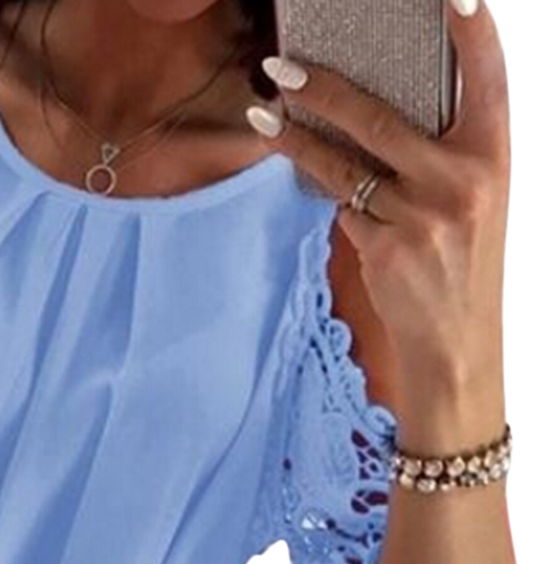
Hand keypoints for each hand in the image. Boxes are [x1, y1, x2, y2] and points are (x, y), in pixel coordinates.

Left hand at [247, 0, 509, 389]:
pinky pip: (342, 206)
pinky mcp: (386, 247)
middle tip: (282, 66)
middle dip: (323, 89)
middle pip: (379, 118)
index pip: (487, 77)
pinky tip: (304, 173)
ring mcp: (421, 214)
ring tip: (262, 116)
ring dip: (296, 139)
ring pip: (343, 164)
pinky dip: (326, 193)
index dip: (471, 31)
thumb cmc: (463, 259)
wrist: (457, 339)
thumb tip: (374, 112)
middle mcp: (462, 178)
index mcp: (494, 154)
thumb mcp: (475, 196)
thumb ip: (443, 154)